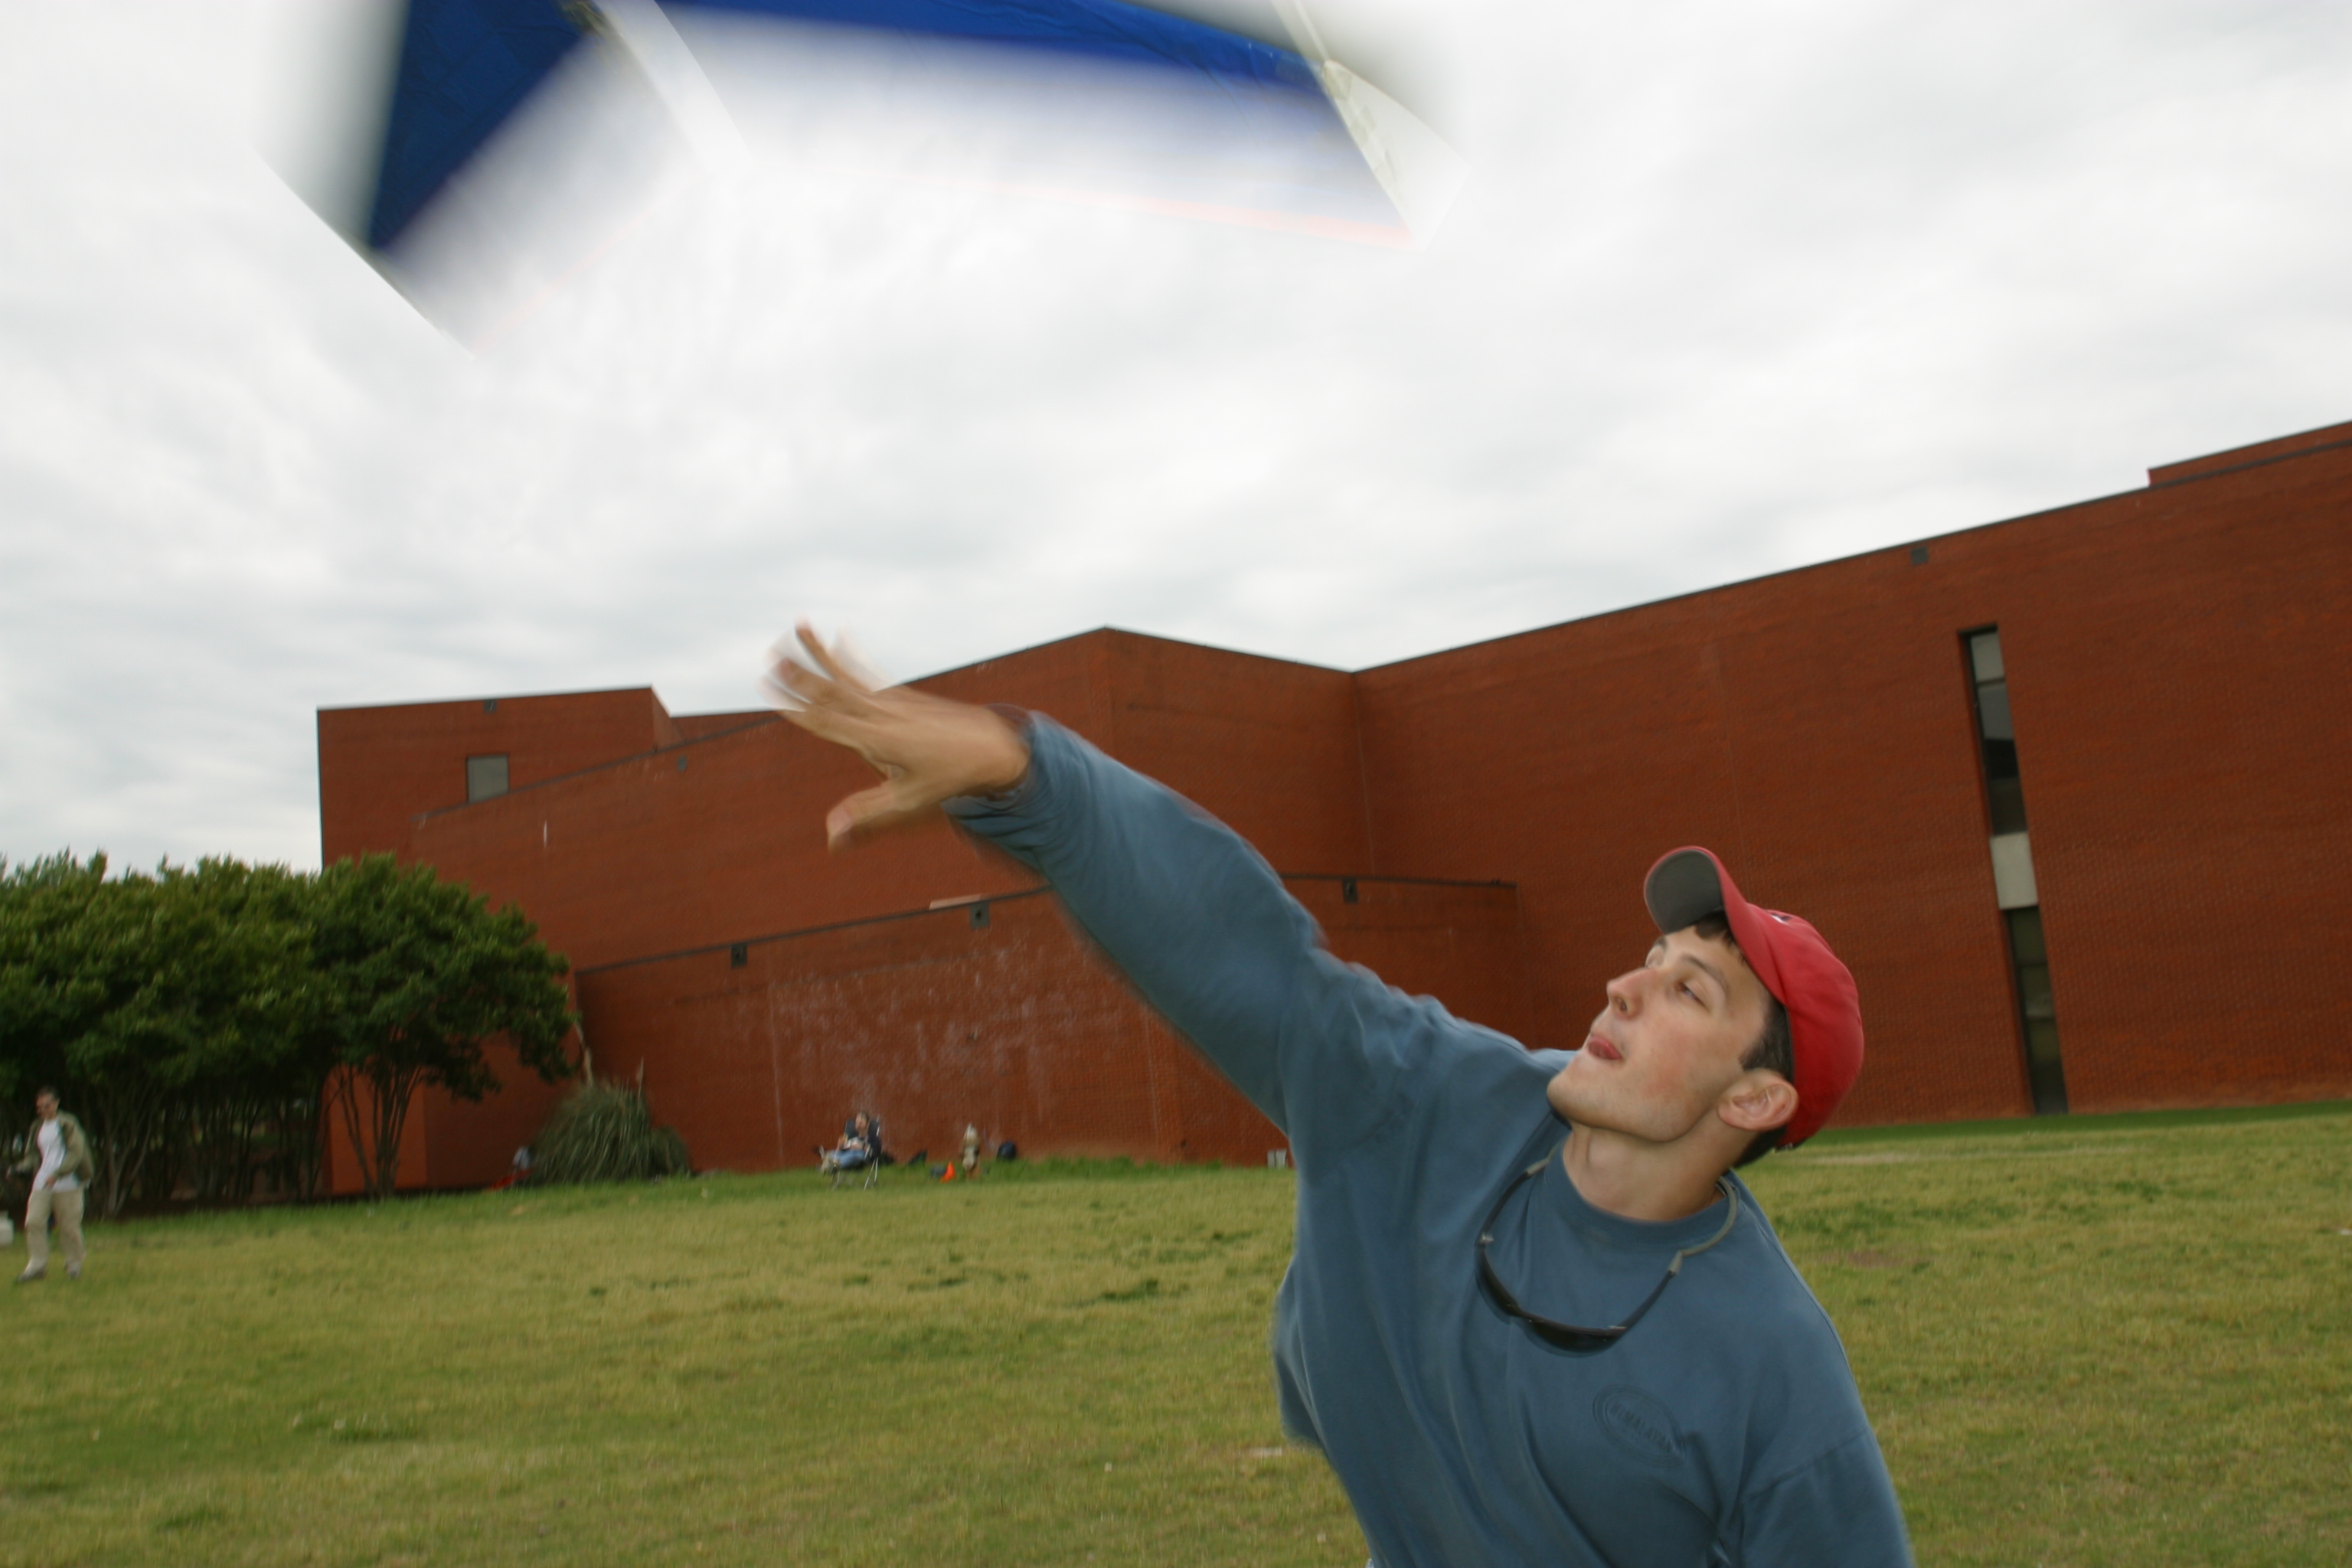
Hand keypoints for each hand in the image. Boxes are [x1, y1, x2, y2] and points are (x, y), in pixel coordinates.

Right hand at [763, 623, 1030, 850]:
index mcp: (876, 740)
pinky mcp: (905, 696)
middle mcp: (881, 714)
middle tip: (771, 655)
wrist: (994, 749)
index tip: (770, 688)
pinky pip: (871, 672)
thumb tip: (830, 839)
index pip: (827, 721)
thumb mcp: (908, 802)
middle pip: (833, 690)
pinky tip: (841, 636)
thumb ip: (866, 815)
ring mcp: (893, 701)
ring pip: (849, 673)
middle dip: (801, 673)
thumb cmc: (950, 780)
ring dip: (822, 651)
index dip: (796, 706)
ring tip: (801, 625)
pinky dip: (853, 654)